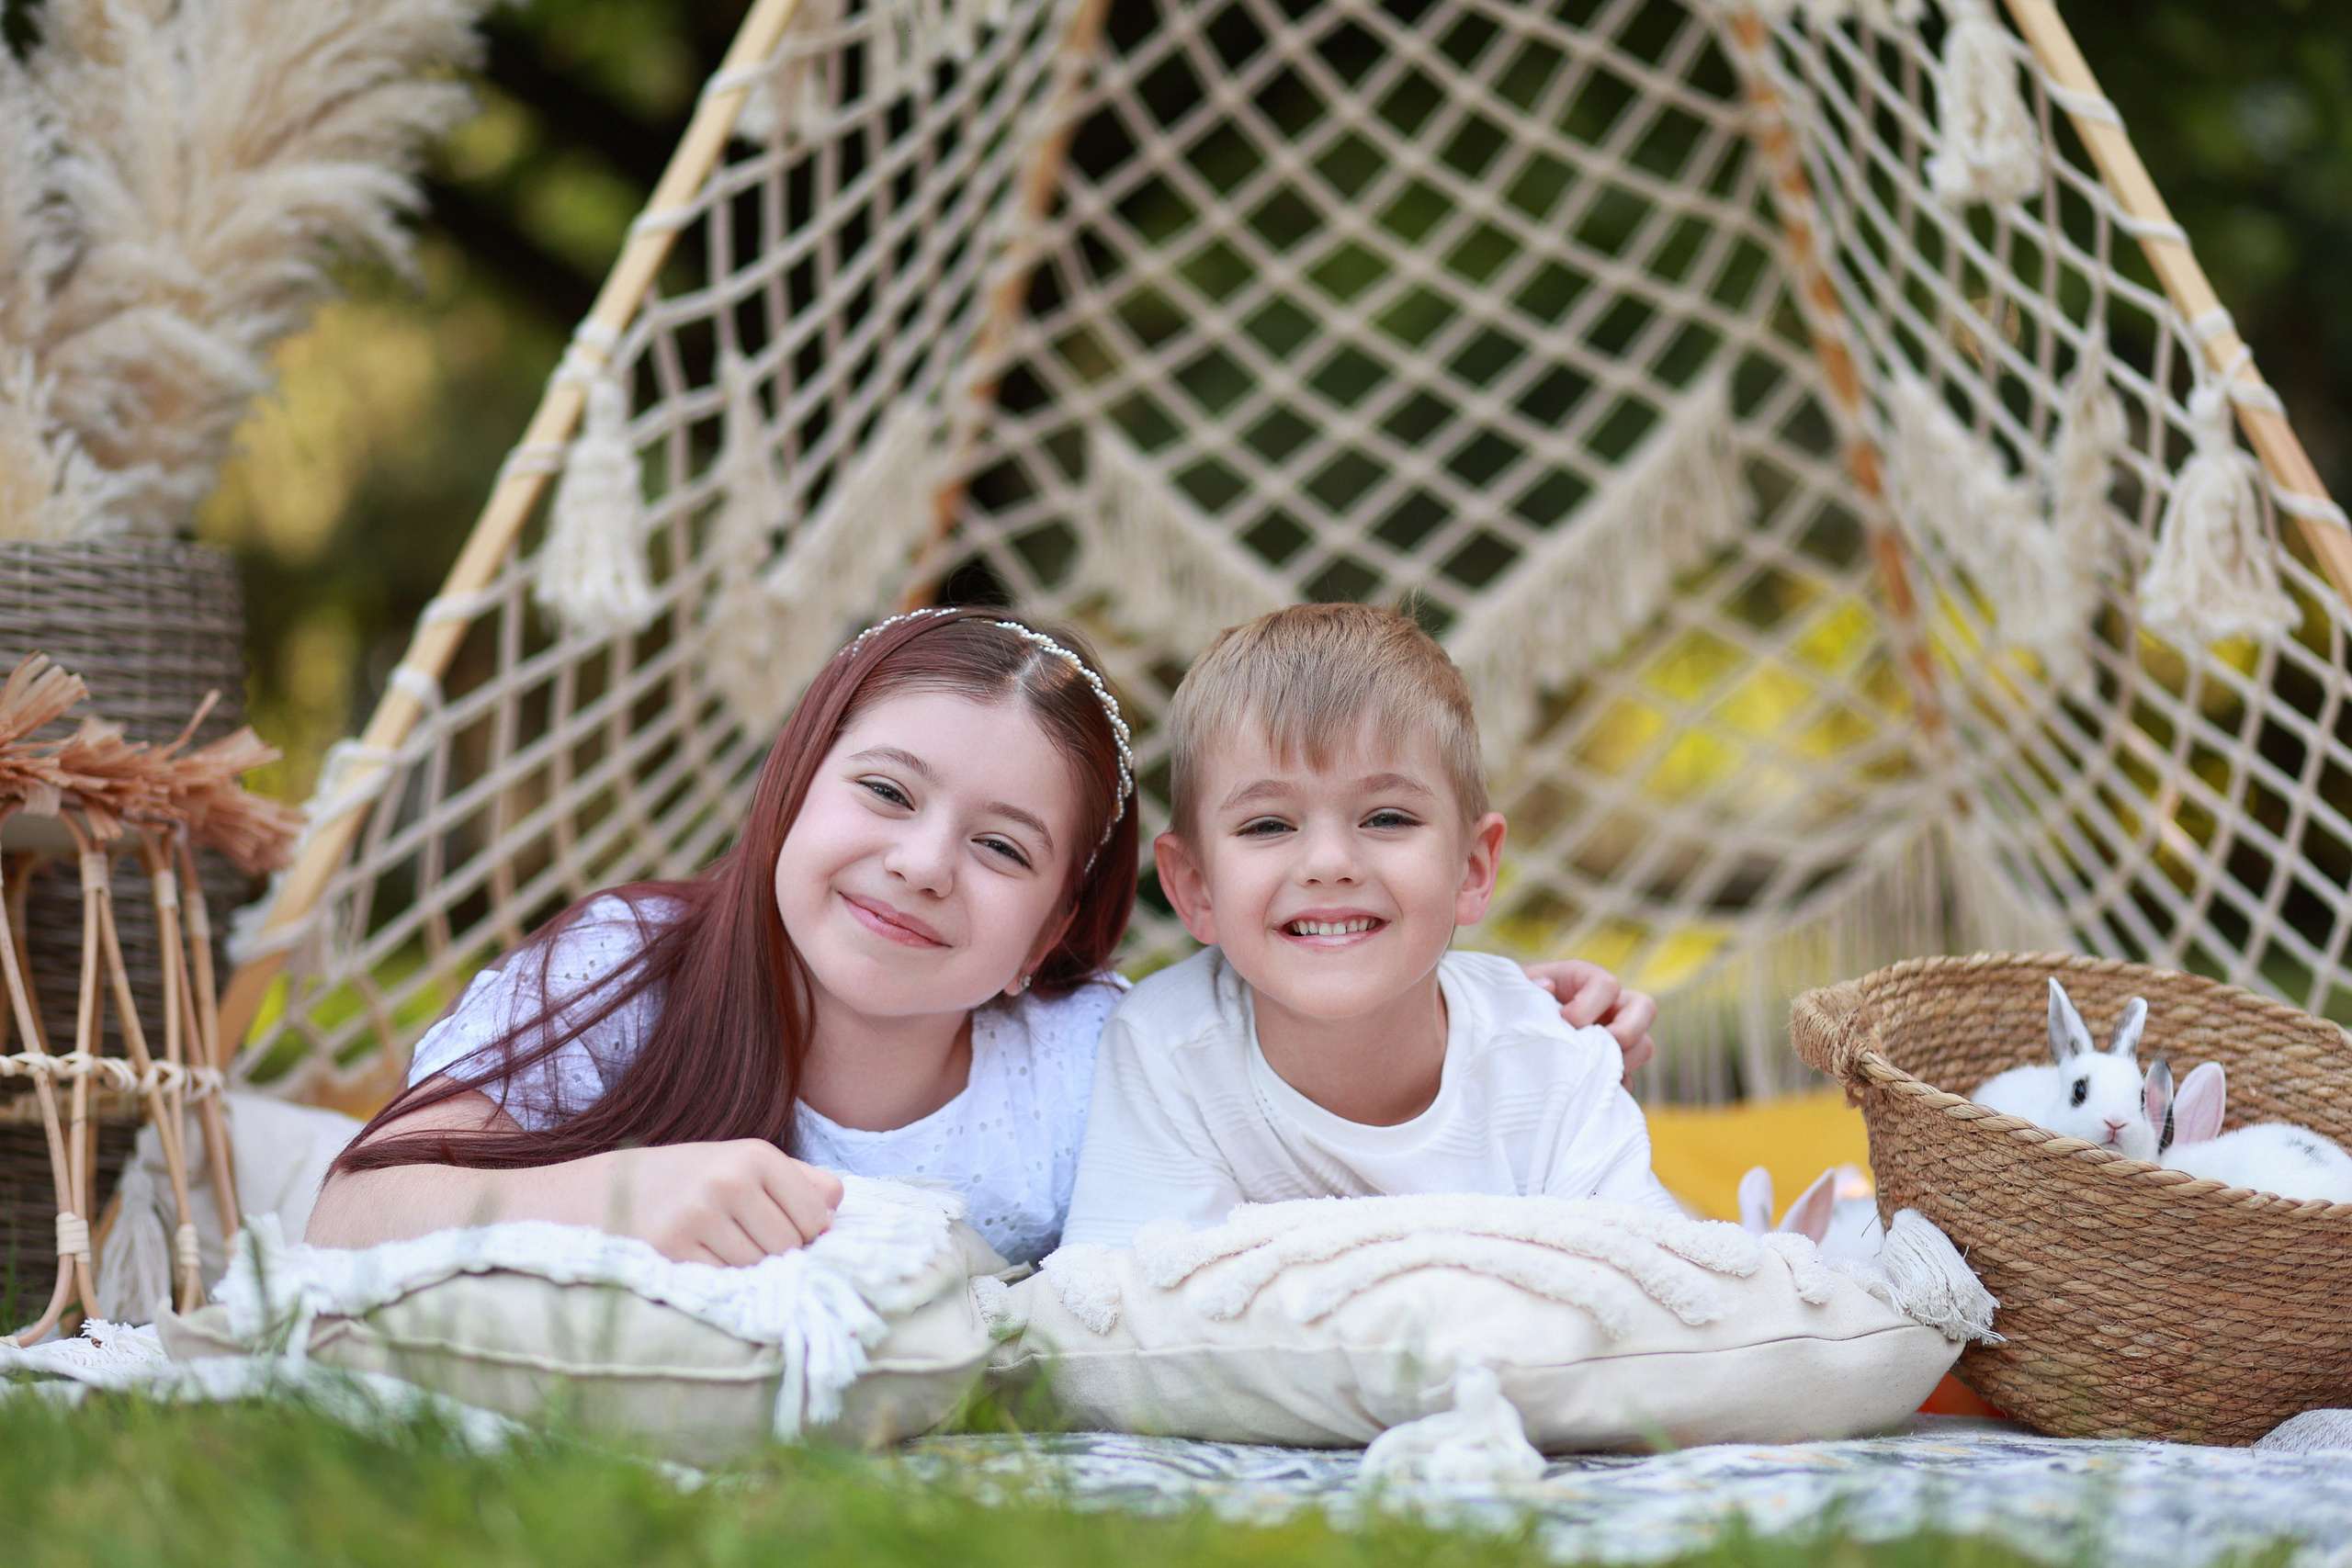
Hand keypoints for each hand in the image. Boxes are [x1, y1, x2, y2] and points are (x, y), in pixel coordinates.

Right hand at [594, 1141, 843, 1265]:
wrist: (616, 1188)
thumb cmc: (698, 1179)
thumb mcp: (748, 1165)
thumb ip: (802, 1181)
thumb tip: (836, 1207)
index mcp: (756, 1156)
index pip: (814, 1219)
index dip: (805, 1234)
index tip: (783, 1229)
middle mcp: (728, 1181)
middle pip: (787, 1248)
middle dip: (776, 1255)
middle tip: (746, 1242)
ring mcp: (697, 1216)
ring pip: (756, 1270)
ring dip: (747, 1271)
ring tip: (722, 1248)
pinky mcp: (670, 1249)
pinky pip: (722, 1283)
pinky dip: (719, 1281)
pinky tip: (702, 1259)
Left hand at [1523, 959, 1656, 1079]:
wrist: (1502, 1032)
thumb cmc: (1510, 1003)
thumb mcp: (1514, 989)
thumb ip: (1527, 986)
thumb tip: (1548, 987)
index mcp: (1584, 980)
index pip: (1606, 984)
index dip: (1589, 1004)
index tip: (1564, 1020)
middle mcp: (1608, 1006)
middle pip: (1645, 1008)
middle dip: (1627, 1031)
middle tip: (1598, 1048)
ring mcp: (1613, 1036)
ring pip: (1643, 1046)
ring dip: (1622, 1061)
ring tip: (1589, 1071)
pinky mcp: (1609, 1066)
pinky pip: (1628, 1079)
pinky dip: (1612, 1087)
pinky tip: (1587, 1092)